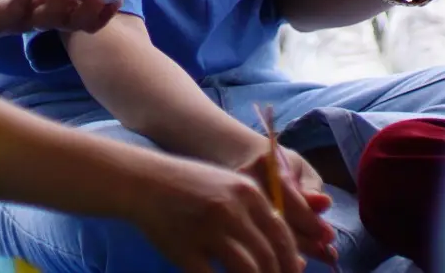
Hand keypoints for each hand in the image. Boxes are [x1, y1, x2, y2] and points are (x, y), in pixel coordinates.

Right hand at [128, 155, 331, 272]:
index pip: (282, 235)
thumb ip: (260, 217)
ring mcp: (208, 230)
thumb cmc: (193, 187)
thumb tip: (297, 258)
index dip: (291, 262)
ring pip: (248, 271)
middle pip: (268, 257)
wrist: (147, 182)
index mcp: (248, 192)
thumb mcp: (231, 189)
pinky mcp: (186, 250)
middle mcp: (231, 209)